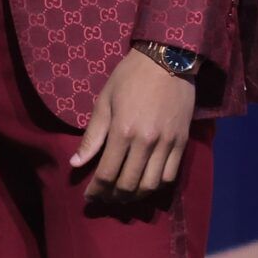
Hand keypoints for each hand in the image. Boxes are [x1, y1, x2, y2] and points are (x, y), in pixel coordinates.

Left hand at [70, 50, 196, 203]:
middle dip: (113, 197)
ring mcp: (166, 144)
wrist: (167, 58)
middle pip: (128, 185)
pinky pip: (170, 176)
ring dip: (135, 197)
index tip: (88, 197)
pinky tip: (145, 185)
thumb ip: (92, 136)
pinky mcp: (182, 142)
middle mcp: (145, 142)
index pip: (107, 174)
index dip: (96, 191)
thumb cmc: (129, 76)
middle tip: (104, 198)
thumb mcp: (104, 100)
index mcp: (122, 130)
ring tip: (124, 196)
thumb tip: (75, 164)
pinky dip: (156, 187)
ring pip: (150, 186)